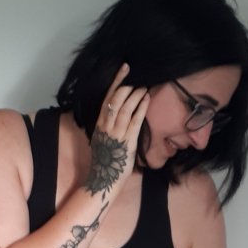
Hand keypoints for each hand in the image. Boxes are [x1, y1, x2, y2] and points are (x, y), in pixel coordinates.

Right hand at [85, 64, 148, 200]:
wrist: (104, 179)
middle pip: (116, 99)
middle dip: (128, 85)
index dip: (117, 81)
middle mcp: (107, 125)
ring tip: (145, 87)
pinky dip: (141, 108)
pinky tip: (147, 100)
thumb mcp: (102, 138)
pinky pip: (135, 121)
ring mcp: (117, 133)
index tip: (125, 69)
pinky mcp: (127, 141)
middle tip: (138, 78)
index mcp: (100, 123)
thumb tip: (114, 112)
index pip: (108, 97)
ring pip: (126, 108)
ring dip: (136, 95)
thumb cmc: (105, 160)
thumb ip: (107, 125)